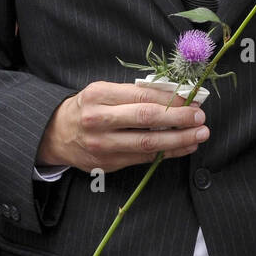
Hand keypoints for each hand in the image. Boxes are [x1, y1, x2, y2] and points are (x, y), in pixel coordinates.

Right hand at [36, 81, 209, 173]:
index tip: (192, 101)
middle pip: (146, 119)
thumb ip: (134, 93)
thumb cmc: (87, 108)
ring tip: (199, 135)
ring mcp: (102, 144)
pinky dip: (168, 153)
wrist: (55, 134)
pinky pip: (144, 158)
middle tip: (201, 118)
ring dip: (179, 140)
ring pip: (147, 143)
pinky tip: (184, 147)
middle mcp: (98, 119)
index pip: (142, 96)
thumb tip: (175, 95)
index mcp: (98, 95)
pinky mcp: (108, 163)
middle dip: (179, 119)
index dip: (170, 100)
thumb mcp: (103, 92)